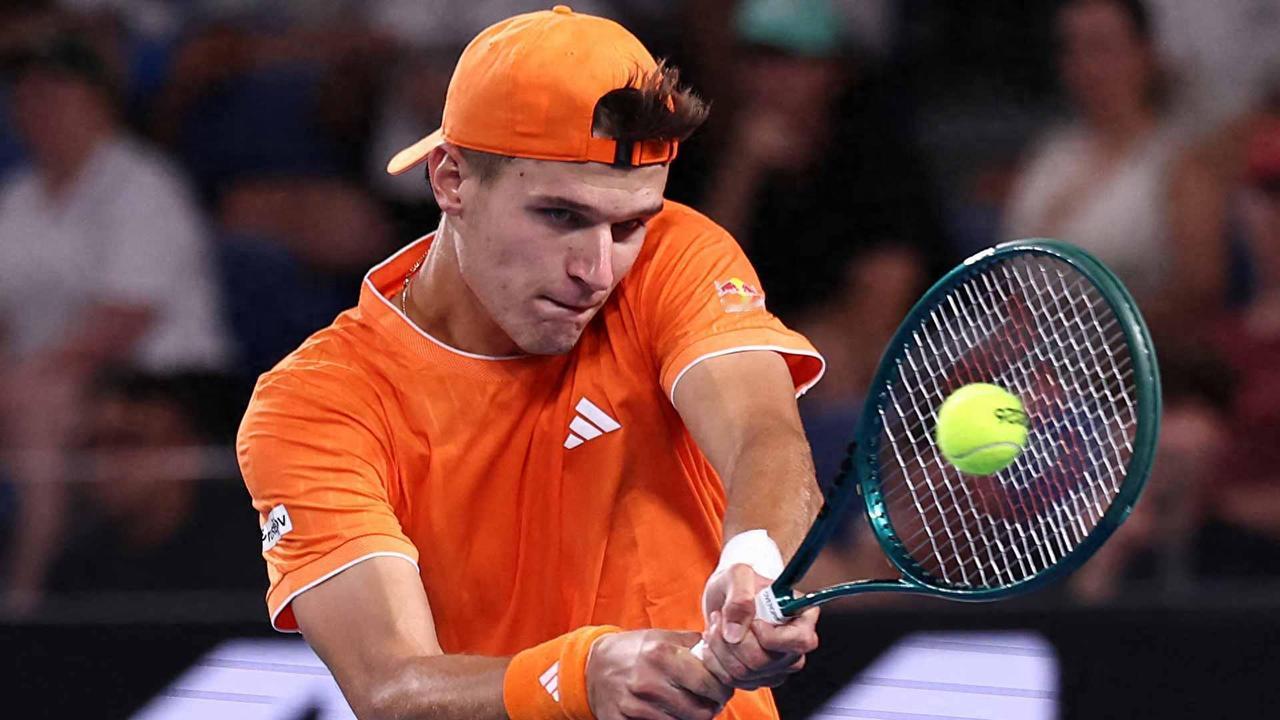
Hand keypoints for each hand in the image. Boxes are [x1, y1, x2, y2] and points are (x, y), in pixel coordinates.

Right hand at [586, 629, 732, 719]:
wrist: (592, 666)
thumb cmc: (634, 650)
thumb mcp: (662, 637)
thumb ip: (695, 643)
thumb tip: (725, 649)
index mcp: (660, 653)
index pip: (708, 682)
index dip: (722, 688)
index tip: (724, 688)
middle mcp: (647, 680)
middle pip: (700, 710)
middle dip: (712, 708)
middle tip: (713, 702)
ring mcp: (634, 704)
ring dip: (694, 718)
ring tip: (693, 707)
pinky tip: (673, 714)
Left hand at [700, 564, 818, 688]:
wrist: (725, 596)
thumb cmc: (738, 582)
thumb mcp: (738, 575)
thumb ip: (740, 597)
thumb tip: (735, 634)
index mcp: (803, 619)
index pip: (800, 642)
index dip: (770, 636)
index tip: (753, 619)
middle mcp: (794, 648)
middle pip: (764, 662)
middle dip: (733, 640)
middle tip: (721, 616)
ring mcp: (777, 668)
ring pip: (743, 673)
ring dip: (720, 648)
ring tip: (716, 625)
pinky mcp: (757, 679)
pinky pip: (731, 681)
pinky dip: (714, 660)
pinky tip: (714, 641)